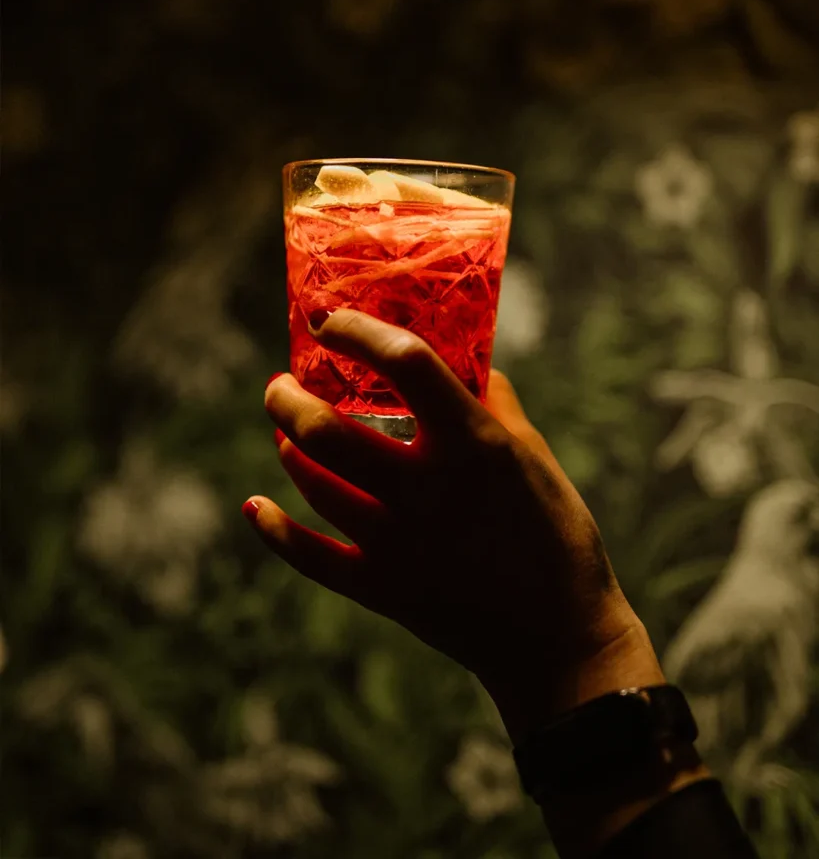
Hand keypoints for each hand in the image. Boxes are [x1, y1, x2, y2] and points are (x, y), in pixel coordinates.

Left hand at [245, 309, 662, 743]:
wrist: (560, 638)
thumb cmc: (556, 536)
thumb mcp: (537, 457)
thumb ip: (495, 404)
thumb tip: (463, 364)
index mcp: (474, 443)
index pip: (406, 363)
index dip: (360, 332)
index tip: (330, 321)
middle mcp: (427, 487)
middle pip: (329, 430)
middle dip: (289, 399)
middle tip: (280, 384)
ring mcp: (398, 541)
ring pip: (315, 483)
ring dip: (287, 448)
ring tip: (284, 433)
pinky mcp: (383, 588)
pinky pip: (311, 556)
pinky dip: (275, 530)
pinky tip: (253, 505)